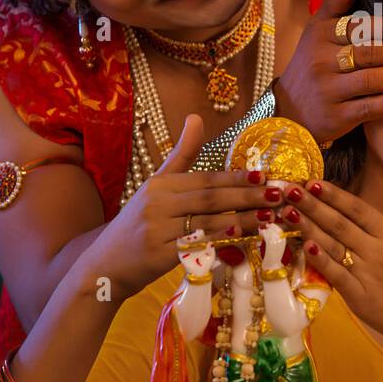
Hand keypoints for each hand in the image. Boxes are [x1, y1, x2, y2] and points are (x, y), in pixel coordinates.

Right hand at [90, 115, 284, 299]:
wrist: (104, 264)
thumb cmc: (138, 223)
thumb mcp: (156, 185)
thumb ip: (181, 155)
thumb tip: (196, 116)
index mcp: (161, 184)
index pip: (206, 179)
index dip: (237, 178)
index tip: (265, 176)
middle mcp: (158, 203)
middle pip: (211, 198)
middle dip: (248, 196)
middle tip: (278, 194)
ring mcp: (158, 230)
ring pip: (208, 222)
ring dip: (243, 219)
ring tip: (270, 216)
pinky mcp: (160, 256)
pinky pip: (197, 247)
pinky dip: (220, 241)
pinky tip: (241, 237)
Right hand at [272, 0, 382, 142]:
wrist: (288, 111)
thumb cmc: (309, 66)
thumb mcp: (314, 33)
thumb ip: (334, 5)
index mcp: (321, 37)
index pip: (359, 29)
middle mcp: (323, 62)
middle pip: (370, 53)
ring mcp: (329, 91)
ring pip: (372, 80)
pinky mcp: (336, 117)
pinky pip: (366, 108)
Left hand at [291, 161, 382, 362]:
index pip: (359, 209)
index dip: (334, 194)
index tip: (312, 181)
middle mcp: (379, 251)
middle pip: (339, 223)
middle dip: (312, 205)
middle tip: (288, 189)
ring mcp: (368, 275)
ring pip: (333, 246)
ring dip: (309, 227)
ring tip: (287, 211)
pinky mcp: (361, 299)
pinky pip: (336, 276)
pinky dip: (320, 261)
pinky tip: (305, 246)